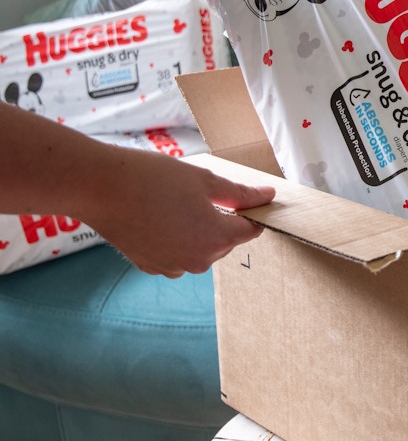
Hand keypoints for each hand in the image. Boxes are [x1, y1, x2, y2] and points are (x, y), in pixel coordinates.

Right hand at [74, 146, 274, 277]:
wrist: (100, 187)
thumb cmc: (153, 179)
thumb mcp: (205, 180)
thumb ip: (240, 194)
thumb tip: (268, 196)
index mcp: (216, 239)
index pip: (250, 230)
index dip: (251, 212)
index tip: (246, 198)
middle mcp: (198, 261)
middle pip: (225, 241)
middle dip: (221, 220)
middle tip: (200, 194)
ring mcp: (172, 267)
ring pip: (201, 249)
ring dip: (198, 230)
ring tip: (176, 203)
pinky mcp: (151, 266)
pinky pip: (176, 254)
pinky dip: (175, 239)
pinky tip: (160, 217)